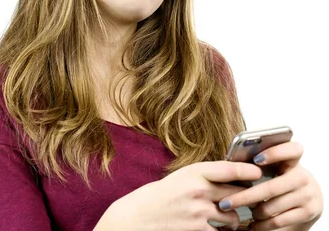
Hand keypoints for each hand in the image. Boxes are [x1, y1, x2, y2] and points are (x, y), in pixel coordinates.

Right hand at [94, 161, 263, 230]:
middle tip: (248, 199)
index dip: (248, 170)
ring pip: (234, 218)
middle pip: (236, 194)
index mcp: (192, 172)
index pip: (229, 168)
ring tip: (229, 221)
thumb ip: (200, 179)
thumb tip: (226, 181)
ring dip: (234, 221)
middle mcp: (198, 190)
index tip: (258, 172)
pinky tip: (217, 230)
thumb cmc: (155, 198)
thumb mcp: (177, 179)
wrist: (135, 218)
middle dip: (244, 198)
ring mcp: (199, 213)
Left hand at [218, 142, 322, 230]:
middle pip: (272, 187)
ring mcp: (308, 195)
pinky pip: (279, 221)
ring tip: (240, 213)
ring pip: (272, 207)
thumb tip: (229, 165)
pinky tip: (254, 224)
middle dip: (245, 197)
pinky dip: (263, 225)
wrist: (306, 202)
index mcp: (293, 160)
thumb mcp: (273, 170)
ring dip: (253, 213)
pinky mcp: (308, 212)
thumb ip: (258, 165)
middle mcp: (303, 177)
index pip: (291, 150)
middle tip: (224, 203)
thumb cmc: (279, 180)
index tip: (256, 159)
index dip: (275, 153)